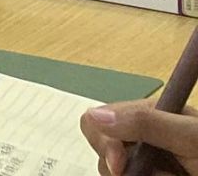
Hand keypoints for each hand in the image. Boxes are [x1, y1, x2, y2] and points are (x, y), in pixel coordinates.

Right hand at [82, 101, 197, 175]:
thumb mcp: (191, 137)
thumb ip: (147, 123)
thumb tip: (96, 114)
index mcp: (148, 115)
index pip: (96, 119)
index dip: (103, 142)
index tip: (121, 165)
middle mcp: (141, 137)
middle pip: (101, 151)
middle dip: (120, 168)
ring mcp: (144, 162)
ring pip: (115, 174)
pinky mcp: (149, 175)